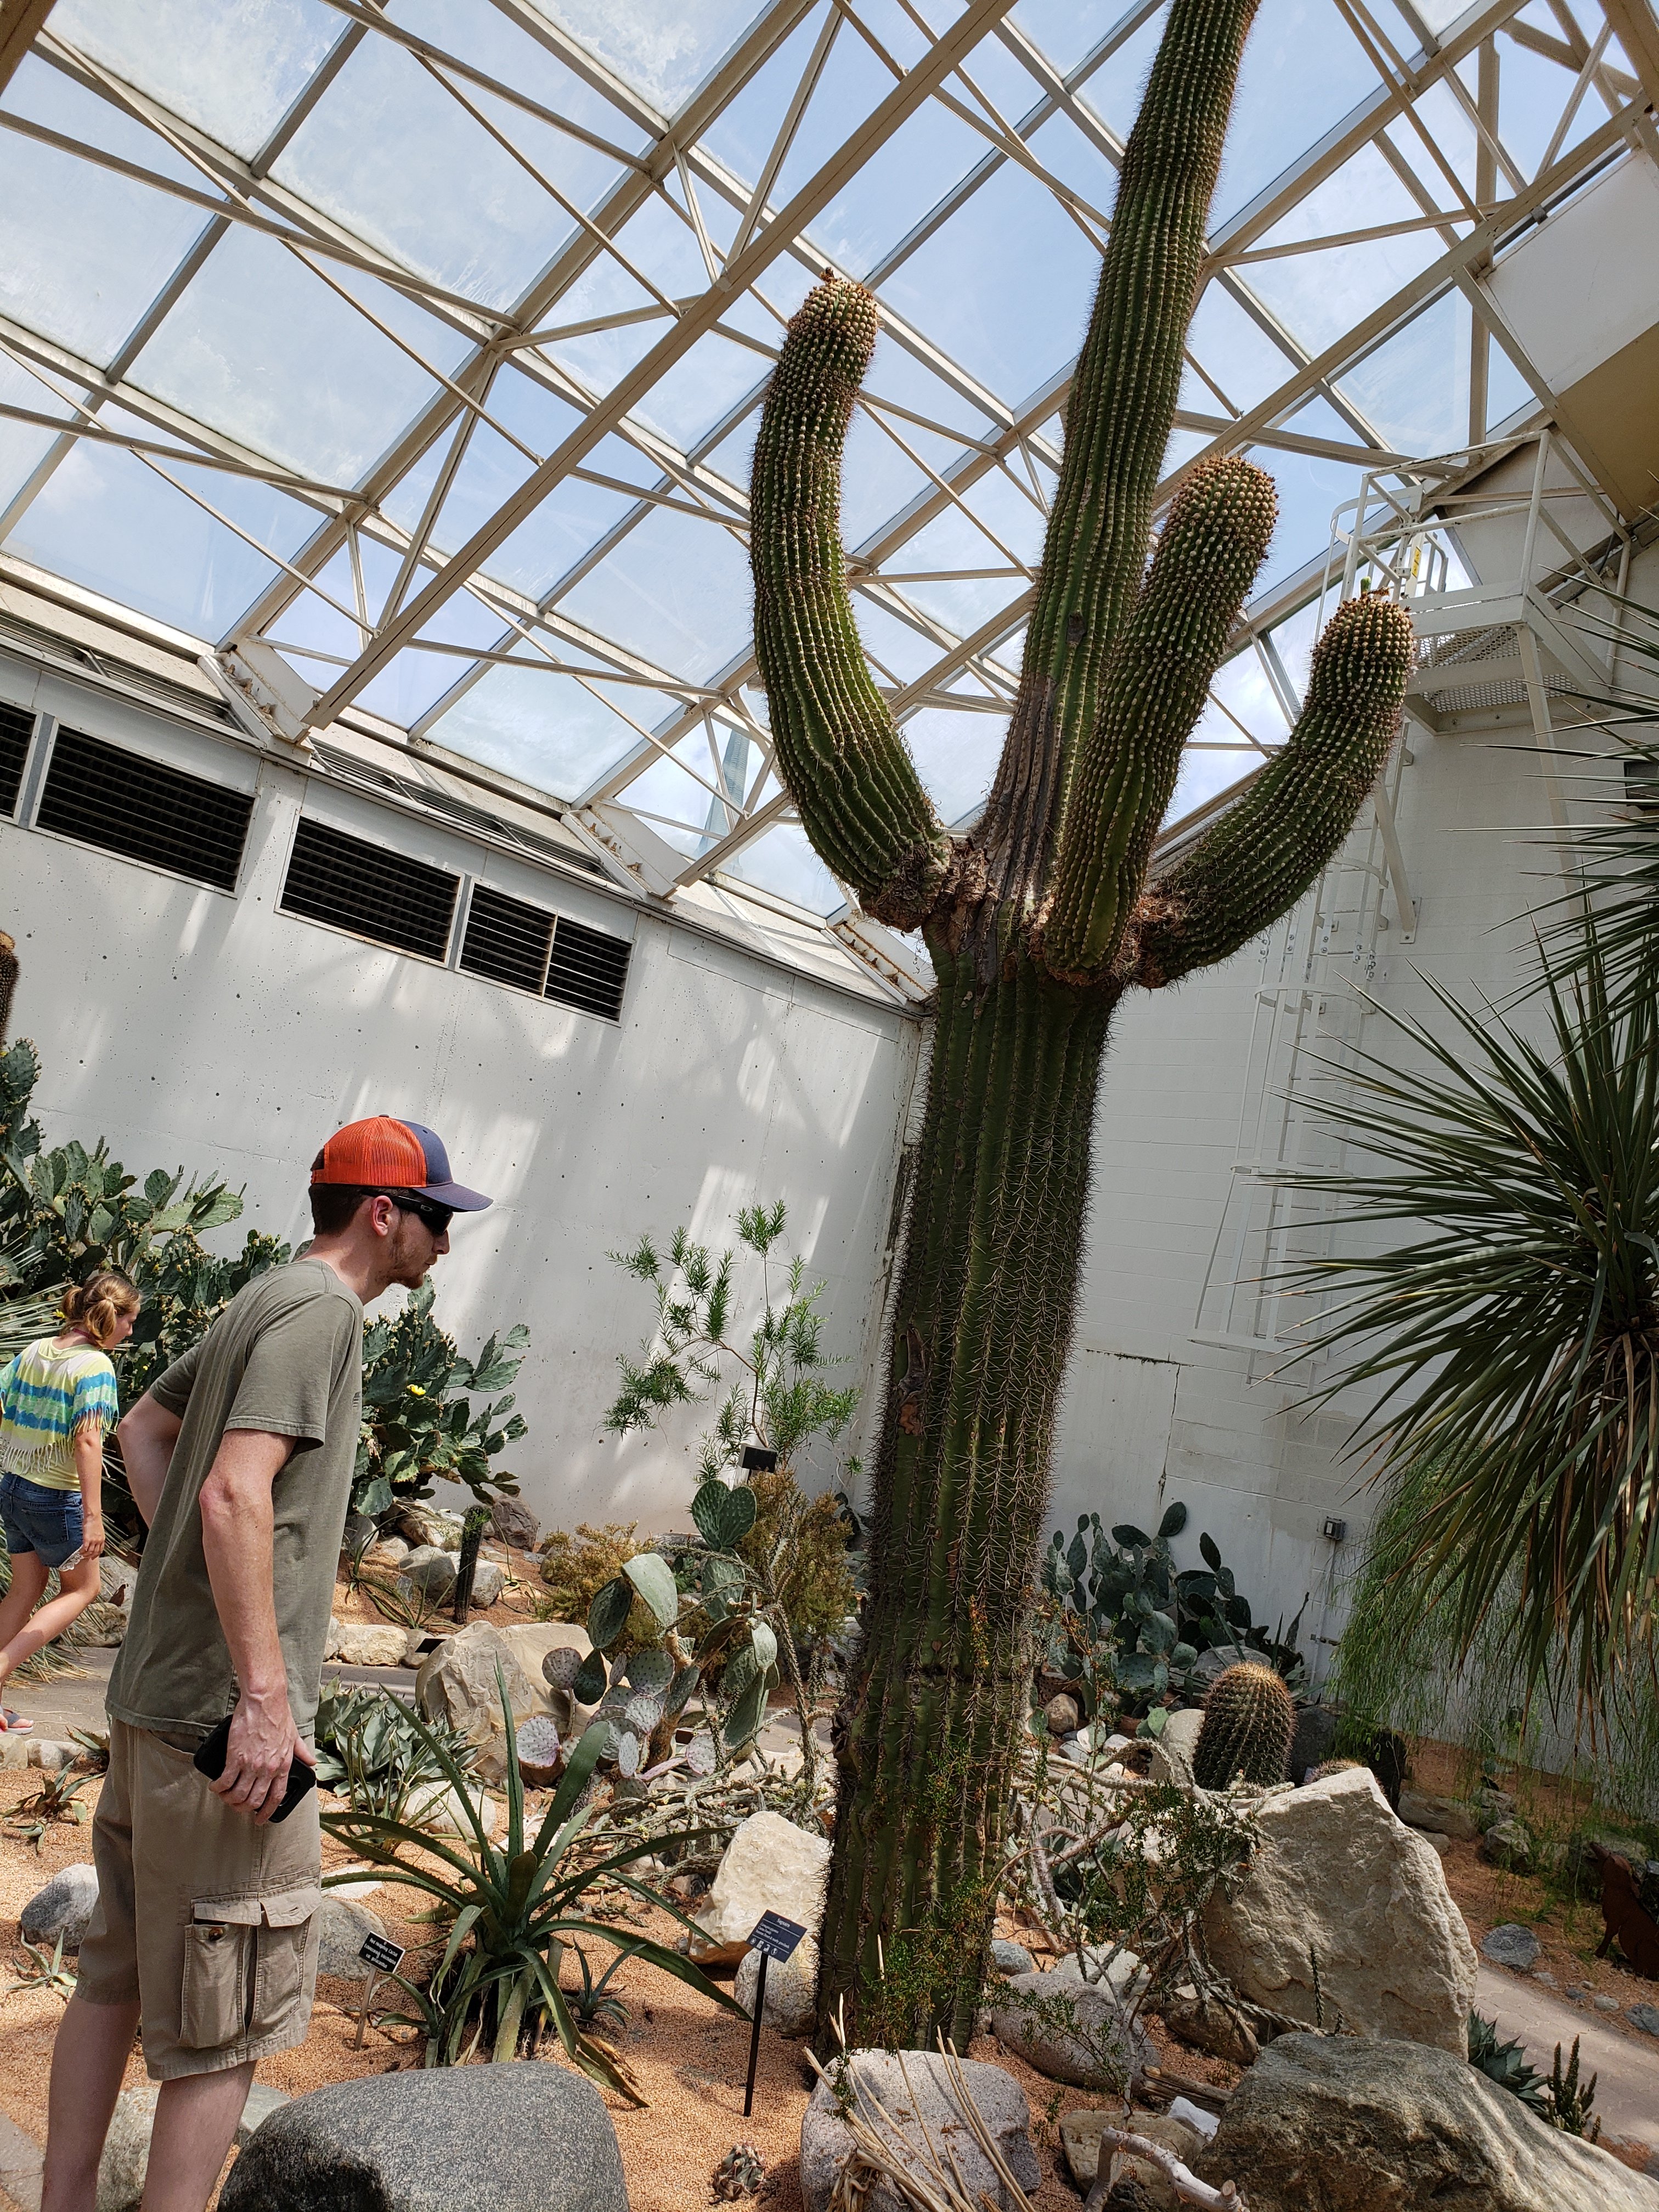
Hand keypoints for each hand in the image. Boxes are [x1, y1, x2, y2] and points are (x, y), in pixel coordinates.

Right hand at [80, 1516, 104, 1563]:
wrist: (93, 1517)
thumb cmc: (95, 1522)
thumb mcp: (99, 1531)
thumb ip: (98, 1537)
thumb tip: (95, 1541)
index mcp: (102, 1539)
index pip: (100, 1550)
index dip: (96, 1555)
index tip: (93, 1557)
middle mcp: (98, 1541)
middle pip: (95, 1553)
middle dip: (90, 1556)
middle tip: (85, 1557)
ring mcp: (93, 1540)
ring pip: (89, 1552)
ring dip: (85, 1555)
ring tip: (82, 1554)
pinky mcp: (87, 1539)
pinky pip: (84, 1548)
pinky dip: (82, 1551)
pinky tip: (80, 1551)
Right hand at [211, 1687, 315, 1824]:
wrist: (264, 1701)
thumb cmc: (278, 1715)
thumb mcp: (294, 1736)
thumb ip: (302, 1752)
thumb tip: (312, 1762)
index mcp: (283, 1765)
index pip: (276, 1797)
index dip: (267, 1812)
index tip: (260, 1819)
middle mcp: (268, 1769)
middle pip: (254, 1800)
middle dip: (244, 1808)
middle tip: (237, 1806)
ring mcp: (251, 1764)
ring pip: (238, 1794)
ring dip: (229, 1799)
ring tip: (224, 1796)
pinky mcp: (235, 1757)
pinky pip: (225, 1781)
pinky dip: (218, 1788)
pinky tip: (215, 1786)